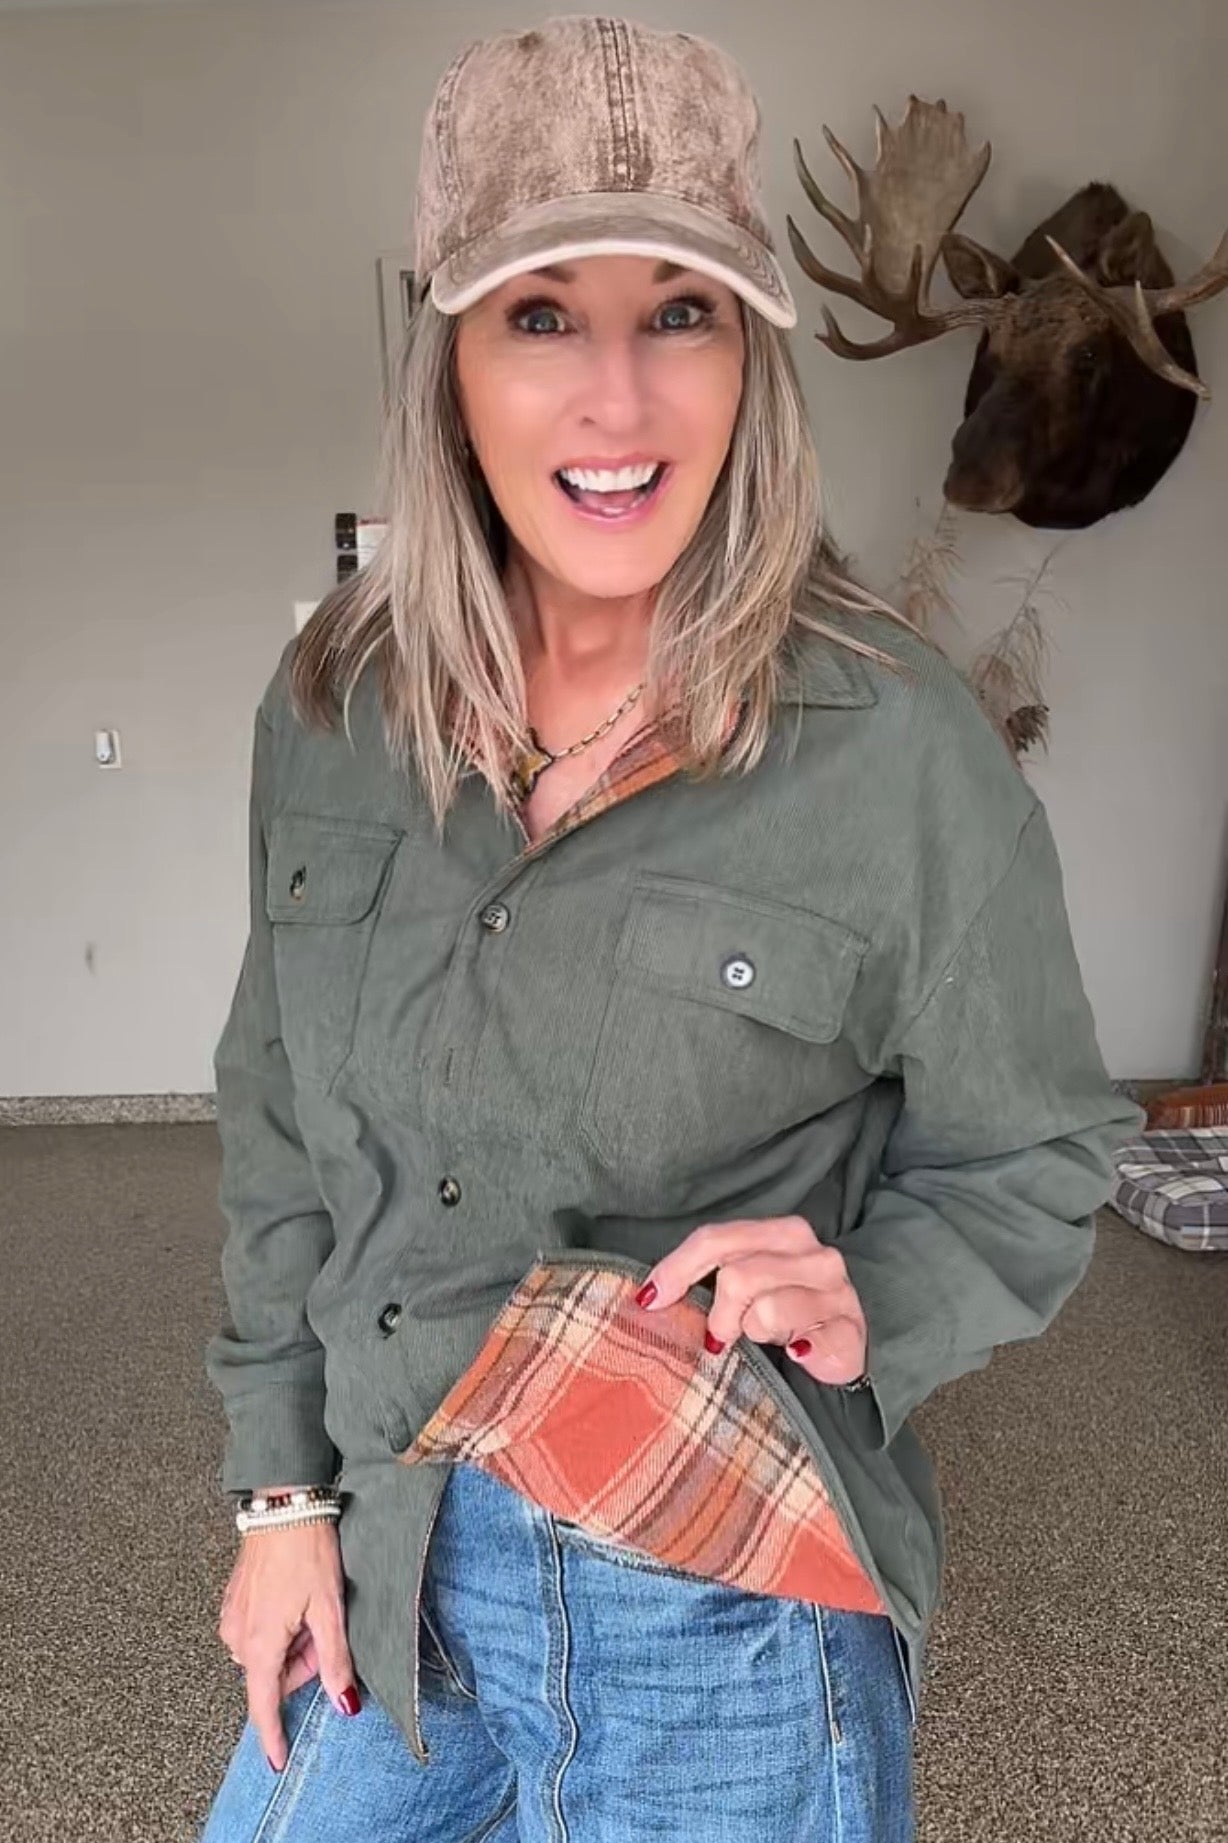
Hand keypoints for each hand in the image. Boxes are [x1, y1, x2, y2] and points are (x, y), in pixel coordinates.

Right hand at [218, 1520, 360, 1770]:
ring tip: (313, 1607)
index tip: (278, 1762)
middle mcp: (237, 1636)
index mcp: (259, 1644)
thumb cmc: (307, 1551)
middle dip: (302, 1664)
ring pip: (267, 1652)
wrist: (284, 1504)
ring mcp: (233, 1616)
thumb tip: (343, 1703)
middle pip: (273, 1675)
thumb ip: (334, 1660)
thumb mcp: (329, 1608)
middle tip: (326, 1631)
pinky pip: (258, 1630)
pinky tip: (297, 1599)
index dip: (273, 1736)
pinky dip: (281, 1626)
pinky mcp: (234, 1599)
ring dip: (292, 1643)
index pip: (264, 1705)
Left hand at [634, 1215, 867, 1384]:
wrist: (843, 1352)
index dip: (677, 1268)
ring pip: (765, 1312)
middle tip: (727, 1334)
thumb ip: (709, 1275)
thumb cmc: (786, 1315)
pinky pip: (801, 1346)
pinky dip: (795, 1354)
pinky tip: (800, 1352)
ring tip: (774, 1338)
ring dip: (758, 1334)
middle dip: (722, 1314)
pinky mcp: (850, 1331)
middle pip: (736, 1276)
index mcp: (784, 1232)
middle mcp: (815, 1253)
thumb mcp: (747, 1285)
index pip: (716, 1239)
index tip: (649, 1299)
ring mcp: (837, 1291)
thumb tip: (650, 1296)